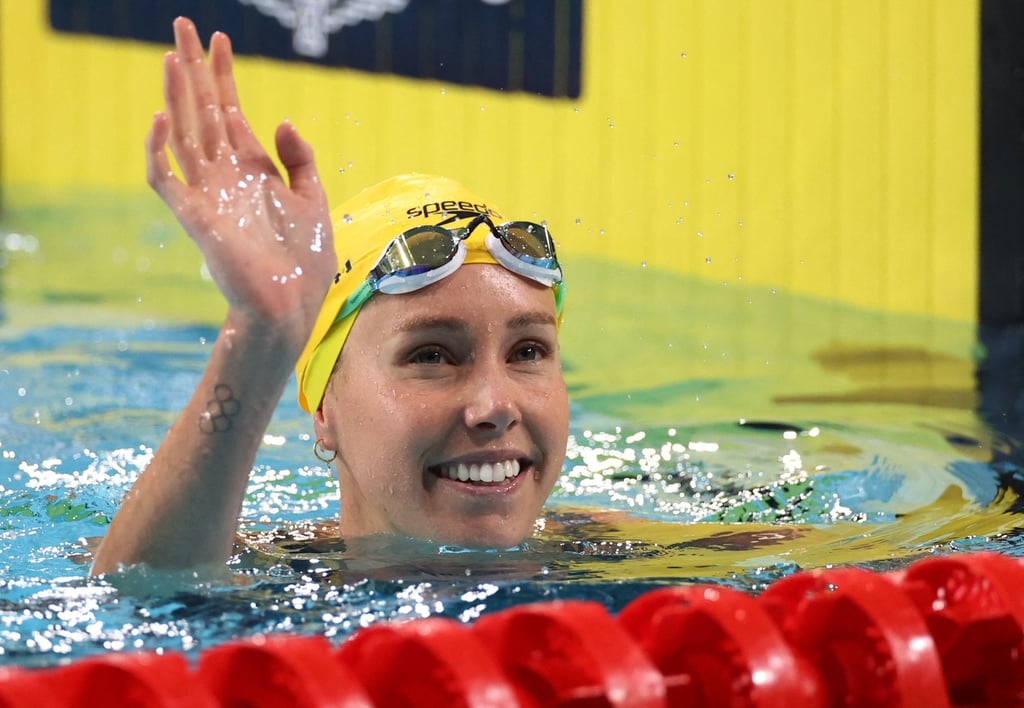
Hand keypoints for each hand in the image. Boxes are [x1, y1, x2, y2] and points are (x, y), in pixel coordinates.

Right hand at [146, 17, 334, 347]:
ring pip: (182, 133)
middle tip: (182, 26)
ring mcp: (207, 194)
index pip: (230, 111)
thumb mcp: (314, 200)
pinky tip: (162, 117)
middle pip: (201, 111)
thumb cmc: (305, 260)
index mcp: (253, 169)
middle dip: (193, 69)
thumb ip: (299, 158)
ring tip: (172, 55)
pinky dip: (159, 149)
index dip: (223, 75)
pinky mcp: (195, 217)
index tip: (219, 38)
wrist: (292, 303)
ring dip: (175, 95)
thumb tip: (279, 119)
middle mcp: (225, 175)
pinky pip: (166, 178)